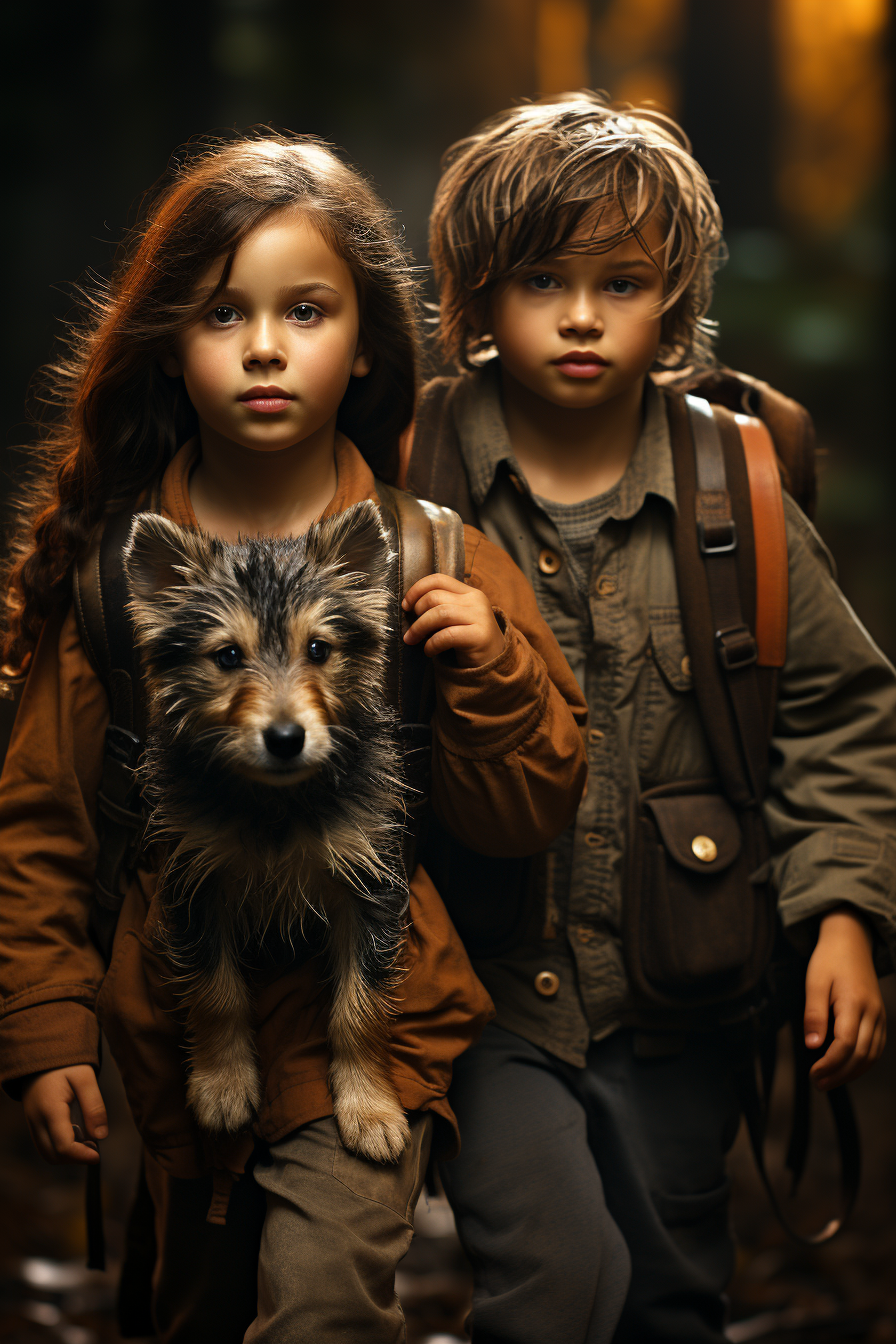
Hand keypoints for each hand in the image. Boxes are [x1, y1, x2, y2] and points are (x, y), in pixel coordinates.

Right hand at [21, 1065, 106, 1164]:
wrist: (42, 1053)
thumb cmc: (65, 1063)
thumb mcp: (85, 1078)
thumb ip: (94, 1106)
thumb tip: (100, 1135)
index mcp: (50, 1110)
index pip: (63, 1146)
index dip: (82, 1155)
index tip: (98, 1156)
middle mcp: (36, 1120)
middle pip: (53, 1155)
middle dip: (75, 1158)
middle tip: (95, 1149)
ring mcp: (32, 1122)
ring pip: (46, 1152)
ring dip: (67, 1154)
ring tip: (87, 1142)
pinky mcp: (33, 1122)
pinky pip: (43, 1144)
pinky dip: (60, 1147)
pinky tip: (76, 1135)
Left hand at [402, 573, 504, 668]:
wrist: (494, 661)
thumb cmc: (467, 639)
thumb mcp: (456, 617)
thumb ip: (440, 606)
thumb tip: (409, 605)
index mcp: (468, 592)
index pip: (438, 579)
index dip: (417, 589)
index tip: (406, 605)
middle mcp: (476, 600)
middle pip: (435, 597)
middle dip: (416, 613)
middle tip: (410, 631)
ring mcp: (480, 617)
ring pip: (439, 614)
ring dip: (419, 628)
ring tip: (412, 640)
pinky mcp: (480, 636)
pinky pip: (447, 635)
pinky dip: (432, 644)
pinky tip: (429, 651)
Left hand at [804, 907, 885, 1090]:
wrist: (850, 941)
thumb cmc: (829, 960)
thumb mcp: (814, 982)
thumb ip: (814, 1014)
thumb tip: (812, 1045)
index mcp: (854, 1002)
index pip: (846, 1044)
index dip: (831, 1064)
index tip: (814, 1073)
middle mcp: (872, 1012)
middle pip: (862, 1054)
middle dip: (840, 1074)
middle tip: (818, 1083)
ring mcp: (879, 1015)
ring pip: (872, 1054)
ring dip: (852, 1072)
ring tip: (829, 1081)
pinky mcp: (879, 1017)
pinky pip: (876, 1047)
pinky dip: (863, 1062)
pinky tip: (846, 1068)